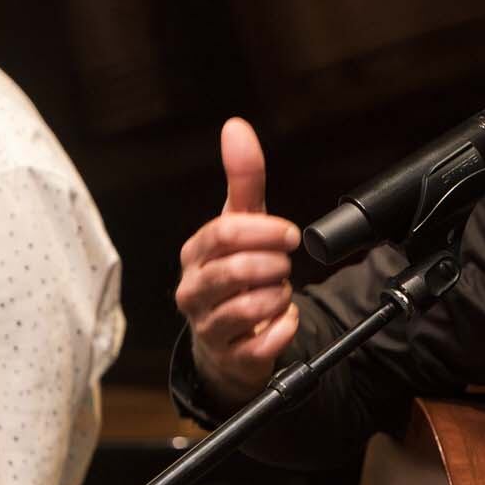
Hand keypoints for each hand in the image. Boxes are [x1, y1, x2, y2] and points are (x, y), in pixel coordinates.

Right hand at [174, 118, 303, 409]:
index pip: (224, 234)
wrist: (229, 338)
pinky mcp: (230, 358)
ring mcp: (207, 327)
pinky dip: (285, 327)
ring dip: (280, 296)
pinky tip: (282, 318)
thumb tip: (236, 127)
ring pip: (250, 307)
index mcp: (195, 254)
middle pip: (235, 271)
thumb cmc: (235, 273)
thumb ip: (243, 178)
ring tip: (281, 291)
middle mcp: (193, 290)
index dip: (266, 231)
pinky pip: (265, 342)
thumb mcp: (242, 223)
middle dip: (274, 265)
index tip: (291, 234)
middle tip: (284, 265)